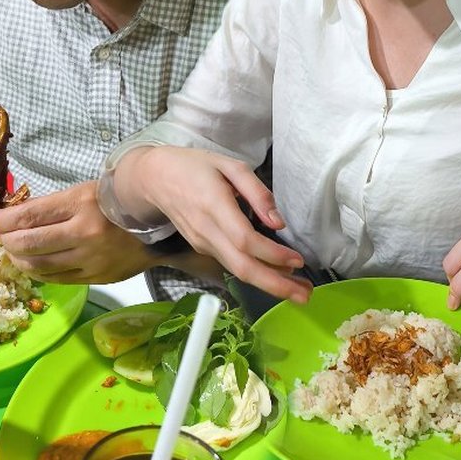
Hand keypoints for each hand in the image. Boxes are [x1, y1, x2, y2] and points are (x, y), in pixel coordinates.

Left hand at [0, 181, 153, 283]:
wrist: (158, 222)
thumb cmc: (116, 200)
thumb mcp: (84, 191)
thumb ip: (53, 205)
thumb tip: (15, 216)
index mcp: (80, 204)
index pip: (29, 216)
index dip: (3, 221)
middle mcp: (84, 233)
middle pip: (28, 244)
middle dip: (5, 240)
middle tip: (0, 236)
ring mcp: (90, 259)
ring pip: (39, 266)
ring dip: (18, 259)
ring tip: (13, 251)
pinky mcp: (96, 277)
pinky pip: (57, 279)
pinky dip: (38, 273)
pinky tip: (33, 265)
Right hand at [119, 146, 310, 303]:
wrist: (155, 178)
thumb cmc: (195, 166)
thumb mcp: (229, 164)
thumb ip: (256, 191)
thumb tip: (277, 222)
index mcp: (214, 205)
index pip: (245, 240)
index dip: (272, 254)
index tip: (298, 261)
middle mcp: (206, 231)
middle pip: (241, 267)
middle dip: (275, 285)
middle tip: (305, 295)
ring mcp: (202, 243)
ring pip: (237, 271)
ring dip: (269, 284)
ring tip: (299, 290)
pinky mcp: (202, 248)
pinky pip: (231, 265)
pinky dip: (255, 273)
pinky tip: (276, 274)